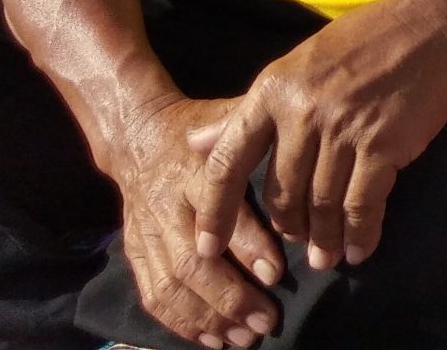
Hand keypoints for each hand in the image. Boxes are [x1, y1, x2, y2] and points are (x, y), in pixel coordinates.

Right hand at [97, 91, 283, 349]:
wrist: (137, 136)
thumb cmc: (202, 128)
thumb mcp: (231, 118)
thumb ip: (264, 134)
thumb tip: (311, 147)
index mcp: (197, 171)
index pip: (221, 210)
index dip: (247, 243)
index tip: (276, 271)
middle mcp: (168, 206)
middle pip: (191, 260)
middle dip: (229, 296)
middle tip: (266, 320)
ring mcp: (148, 232)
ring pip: (170, 284)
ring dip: (206, 318)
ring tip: (242, 338)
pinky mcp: (135, 251)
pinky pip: (152, 294)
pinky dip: (179, 322)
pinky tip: (210, 339)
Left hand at [187, 0, 446, 274]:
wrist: (436, 26)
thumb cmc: (365, 43)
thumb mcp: (296, 66)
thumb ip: (246, 111)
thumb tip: (193, 143)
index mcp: (272, 90)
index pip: (228, 161)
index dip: (215, 211)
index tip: (206, 248)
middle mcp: (302, 111)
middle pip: (281, 193)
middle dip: (287, 230)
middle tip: (294, 247)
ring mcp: (343, 128)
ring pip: (321, 204)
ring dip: (324, 239)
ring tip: (326, 258)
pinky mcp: (383, 144)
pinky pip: (363, 204)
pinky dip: (360, 234)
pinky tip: (360, 249)